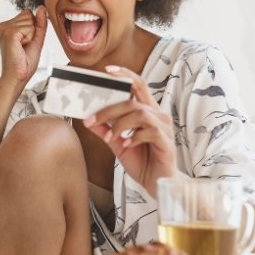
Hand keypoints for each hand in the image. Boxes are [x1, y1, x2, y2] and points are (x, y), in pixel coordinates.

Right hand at [0, 6, 46, 85]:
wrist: (17, 76)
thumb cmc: (24, 62)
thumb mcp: (36, 39)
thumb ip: (39, 23)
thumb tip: (41, 8)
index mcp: (6, 26)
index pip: (27, 13)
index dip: (32, 29)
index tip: (25, 42)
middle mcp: (3, 26)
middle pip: (29, 15)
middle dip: (32, 31)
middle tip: (24, 46)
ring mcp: (5, 29)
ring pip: (30, 20)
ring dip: (31, 36)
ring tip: (22, 47)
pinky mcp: (9, 33)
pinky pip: (29, 27)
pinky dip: (30, 38)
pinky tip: (21, 47)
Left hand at [83, 65, 176, 198]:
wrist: (157, 183)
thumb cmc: (141, 161)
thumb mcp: (117, 144)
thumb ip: (105, 130)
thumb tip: (88, 120)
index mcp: (147, 111)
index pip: (138, 85)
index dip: (125, 74)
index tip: (107, 70)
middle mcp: (158, 116)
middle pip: (133, 101)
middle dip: (109, 109)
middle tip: (91, 120)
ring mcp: (164, 128)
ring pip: (140, 114)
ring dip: (120, 124)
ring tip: (111, 138)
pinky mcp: (167, 142)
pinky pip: (150, 132)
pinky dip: (134, 137)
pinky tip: (126, 145)